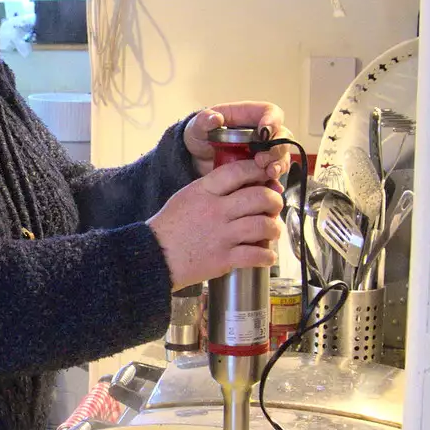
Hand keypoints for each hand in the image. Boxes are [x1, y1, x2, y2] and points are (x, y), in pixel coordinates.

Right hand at [146, 158, 283, 289]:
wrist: (154, 257)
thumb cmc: (171, 227)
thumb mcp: (187, 196)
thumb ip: (213, 188)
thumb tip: (246, 185)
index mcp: (204, 191)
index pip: (239, 171)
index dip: (259, 170)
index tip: (267, 174)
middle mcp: (215, 211)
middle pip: (259, 197)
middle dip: (274, 200)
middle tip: (275, 205)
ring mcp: (221, 235)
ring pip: (263, 225)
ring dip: (274, 228)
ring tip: (272, 230)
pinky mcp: (223, 259)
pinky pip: (256, 254)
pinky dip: (267, 255)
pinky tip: (267, 255)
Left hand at [184, 103, 291, 179]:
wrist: (196, 160)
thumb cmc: (200, 136)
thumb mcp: (197, 127)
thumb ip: (203, 121)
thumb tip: (216, 118)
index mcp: (248, 116)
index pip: (270, 112)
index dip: (272, 120)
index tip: (265, 131)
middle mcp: (261, 133)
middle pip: (282, 136)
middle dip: (276, 148)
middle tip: (263, 160)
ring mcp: (263, 151)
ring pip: (282, 155)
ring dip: (279, 164)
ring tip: (269, 173)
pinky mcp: (261, 170)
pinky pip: (274, 175)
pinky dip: (275, 182)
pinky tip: (271, 188)